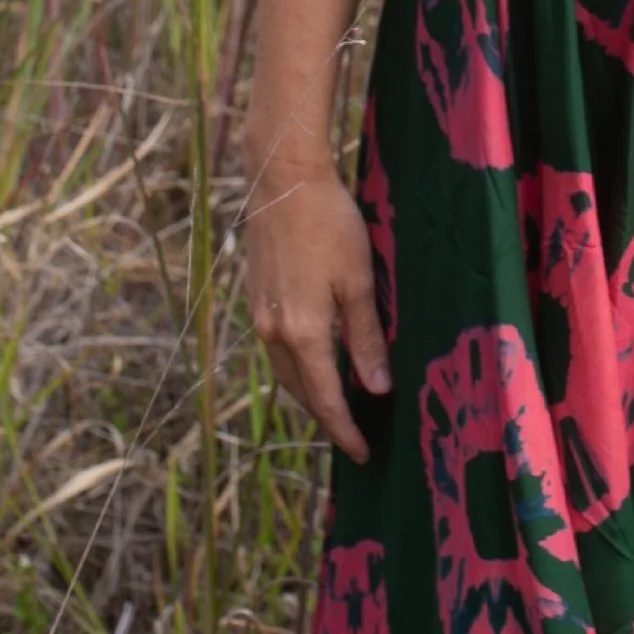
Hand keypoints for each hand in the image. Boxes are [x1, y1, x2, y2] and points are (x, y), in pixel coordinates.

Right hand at [242, 147, 389, 461]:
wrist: (282, 180)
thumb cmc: (328, 224)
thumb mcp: (358, 281)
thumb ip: (366, 338)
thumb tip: (377, 389)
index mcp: (302, 332)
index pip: (325, 398)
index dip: (344, 430)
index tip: (363, 453)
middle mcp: (273, 332)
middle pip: (300, 392)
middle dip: (326, 417)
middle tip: (354, 435)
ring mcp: (259, 316)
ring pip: (285, 372)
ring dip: (309, 393)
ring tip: (337, 405)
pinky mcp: (256, 299)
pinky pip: (276, 350)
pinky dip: (296, 367)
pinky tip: (315, 362)